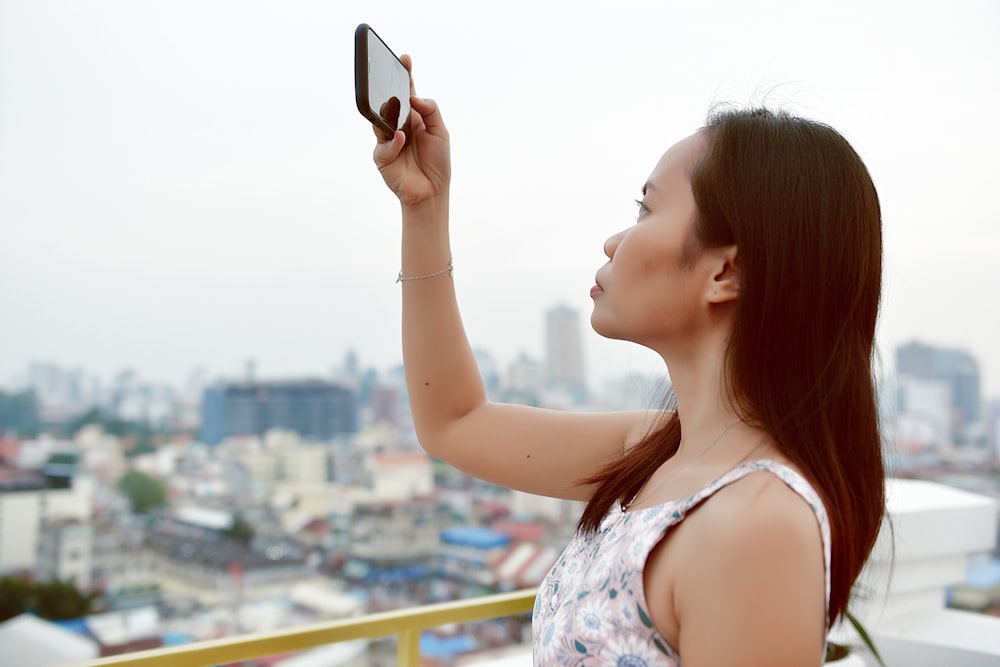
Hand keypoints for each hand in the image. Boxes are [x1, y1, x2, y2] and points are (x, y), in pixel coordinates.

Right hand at [373, 55, 450, 207]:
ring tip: (395, 106)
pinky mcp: (382, 157)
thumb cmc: (437, 162)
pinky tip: (402, 138)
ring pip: (381, 120)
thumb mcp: (440, 132)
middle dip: (388, 87)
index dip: (405, 75)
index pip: (407, 92)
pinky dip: (393, 141)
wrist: (432, 191)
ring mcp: (388, 140)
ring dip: (388, 113)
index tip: (405, 59)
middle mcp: (398, 126)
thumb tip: (414, 96)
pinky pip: (384, 145)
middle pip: (389, 101)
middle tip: (390, 75)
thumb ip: (430, 110)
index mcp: (414, 118)